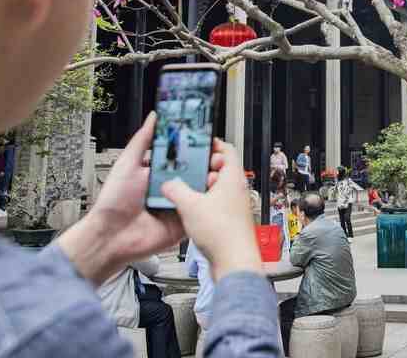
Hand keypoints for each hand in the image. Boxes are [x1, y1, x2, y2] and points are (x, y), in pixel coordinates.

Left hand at [57, 113, 201, 284]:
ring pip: (200, 190)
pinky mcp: (183, 222)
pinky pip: (199, 211)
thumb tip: (153, 117)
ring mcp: (178, 205)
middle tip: (213, 156)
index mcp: (157, 172)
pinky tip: (208, 194)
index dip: (192, 147)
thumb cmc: (113, 203)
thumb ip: (142, 140)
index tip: (204, 138)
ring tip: (213, 172)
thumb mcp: (127, 164)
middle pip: (195, 171)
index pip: (181, 155)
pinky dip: (206, 203)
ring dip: (208, 181)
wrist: (111, 237)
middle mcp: (169, 187)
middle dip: (206, 163)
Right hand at [163, 138, 263, 280]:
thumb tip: (168, 184)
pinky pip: (216, 204)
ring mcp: (235, 205)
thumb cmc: (222, 234)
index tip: (201, 143)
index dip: (213, 144)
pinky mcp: (230, 220)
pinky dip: (204, 203)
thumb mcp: (190, 205)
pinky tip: (191, 212)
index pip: (227, 150)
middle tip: (188, 169)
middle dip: (204, 168)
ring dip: (202, 187)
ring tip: (185, 191)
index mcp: (233, 178)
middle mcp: (237, 190)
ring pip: (217, 188)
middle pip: (221, 169)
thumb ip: (176, 190)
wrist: (234, 262)